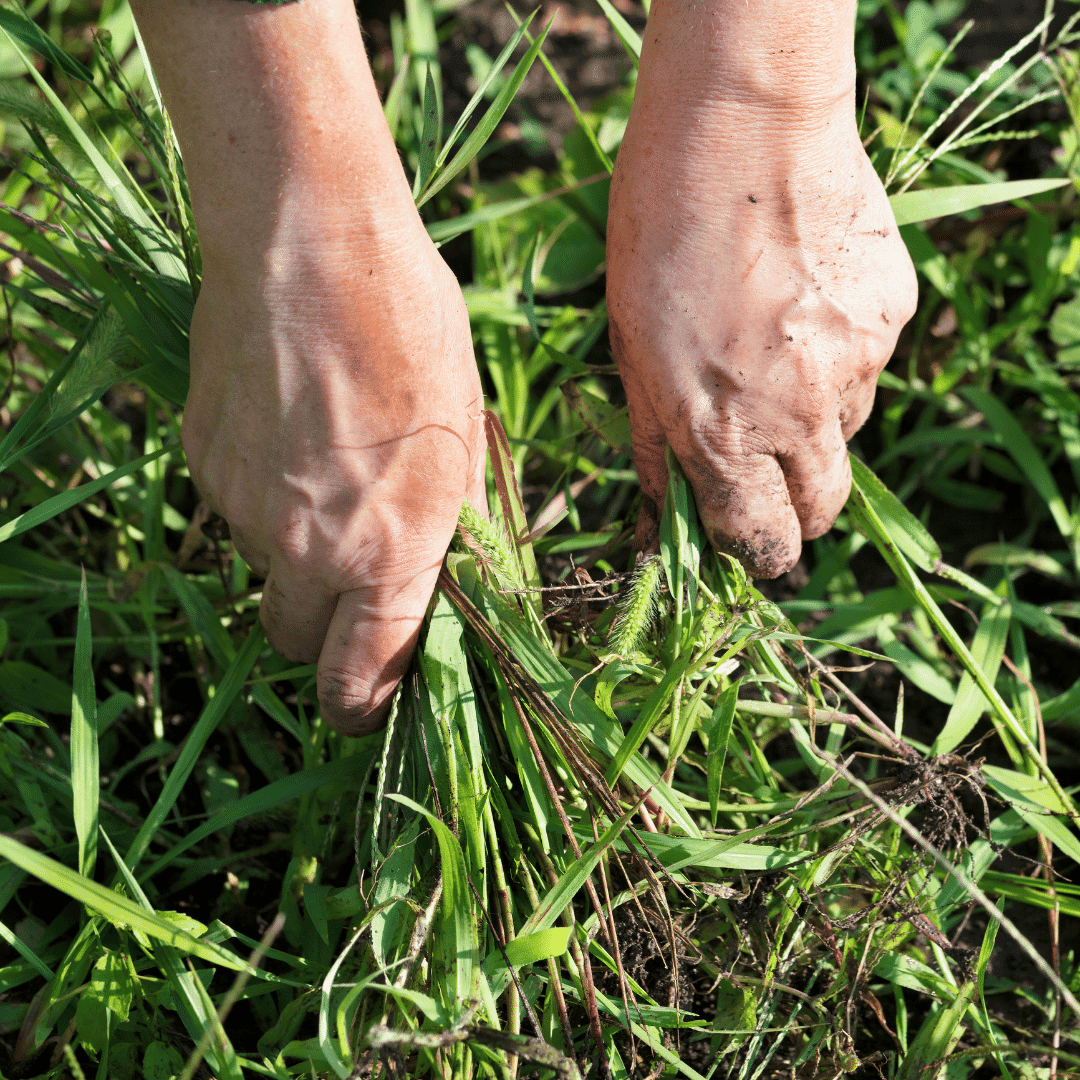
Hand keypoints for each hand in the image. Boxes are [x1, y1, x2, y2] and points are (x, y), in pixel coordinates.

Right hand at [131, 0, 485, 732]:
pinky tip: (290, 434)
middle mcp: (305, 548)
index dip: (365, 708)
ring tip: (329, 473)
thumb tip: (440, 586)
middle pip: (295, 643)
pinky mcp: (202, 462)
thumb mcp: (465, 440)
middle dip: (324, 637)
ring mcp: (241, 507)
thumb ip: (446, 531)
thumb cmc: (413, 333)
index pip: (359, 680)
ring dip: (293, 556)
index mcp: (388, 552)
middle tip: (353, 591)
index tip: (371, 705)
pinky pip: (233, 512)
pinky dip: (262, 499)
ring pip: (263, 571)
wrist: (310, 243)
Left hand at [606, 1, 917, 577]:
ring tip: (771, 346)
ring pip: (845, 432)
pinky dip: (838, 353)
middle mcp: (800, 416)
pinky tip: (802, 298)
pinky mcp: (893, 316)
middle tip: (763, 463)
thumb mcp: (629, 349)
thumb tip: (662, 514)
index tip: (746, 537)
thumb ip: (655, 443)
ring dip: (812, 419)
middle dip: (794, 506)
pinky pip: (868, 363)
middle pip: (822, 509)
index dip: (754, 551)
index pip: (761, 542)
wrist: (741, 125)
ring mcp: (857, 365)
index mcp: (723, 435)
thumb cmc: (657, 234)